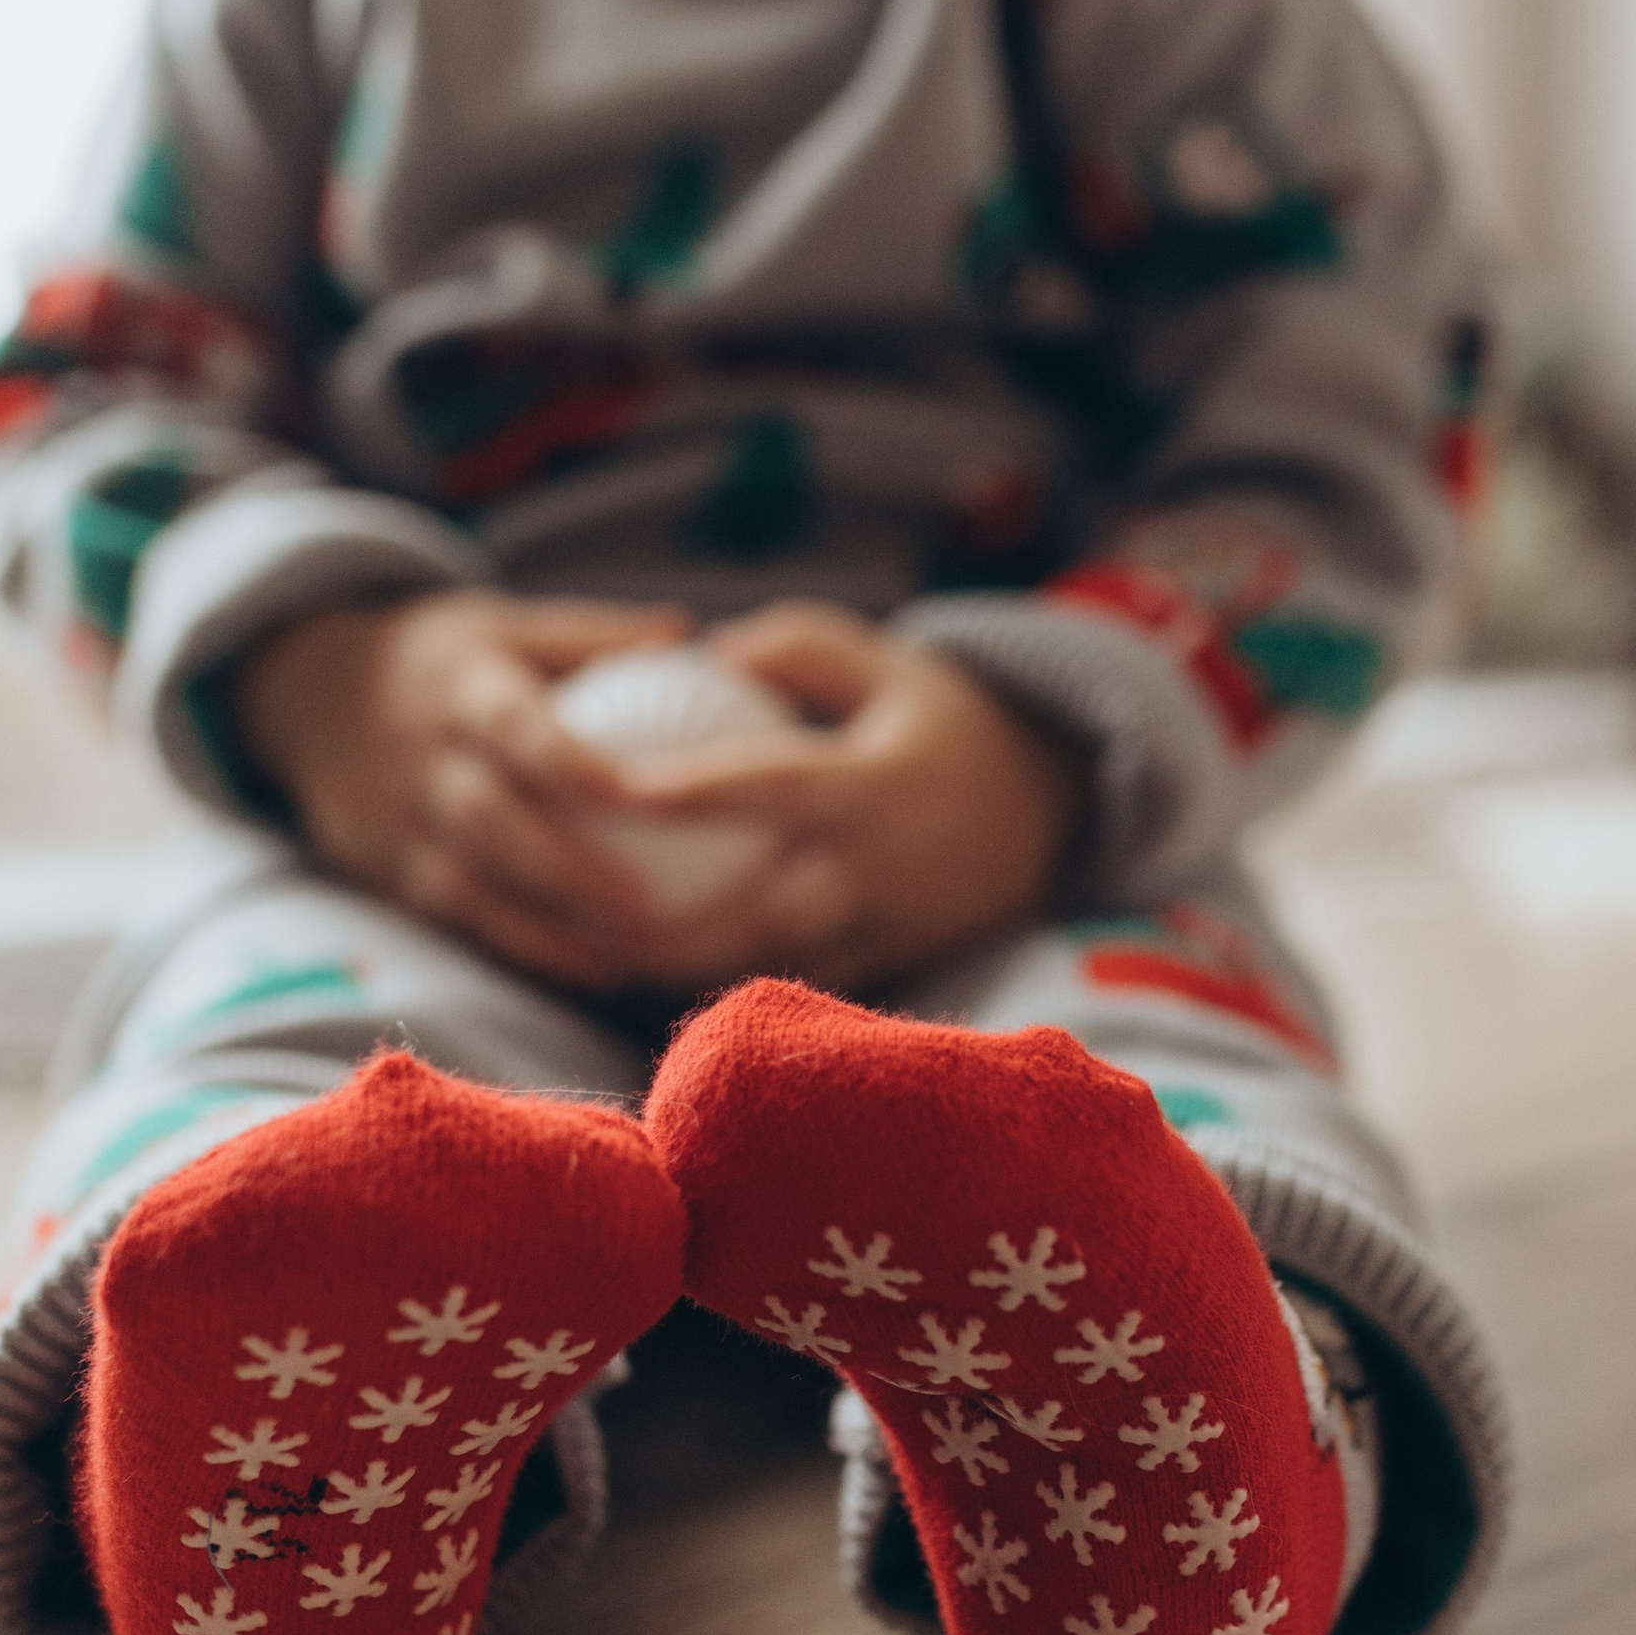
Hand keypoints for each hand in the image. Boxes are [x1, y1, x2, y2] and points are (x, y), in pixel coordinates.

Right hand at [229, 589, 693, 988]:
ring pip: (471, 886)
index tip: (646, 795)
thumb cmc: (444, 658)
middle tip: (646, 905)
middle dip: (566, 869)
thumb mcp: (505, 625)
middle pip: (491, 822)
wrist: (311, 691)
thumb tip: (689, 635)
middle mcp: (425, 760)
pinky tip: (594, 967)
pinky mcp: (391, 870)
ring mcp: (401, 822)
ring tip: (627, 957)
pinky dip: (523, 947)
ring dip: (547, 929)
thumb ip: (592, 637)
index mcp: (462, 690)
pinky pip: (459, 918)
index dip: (577, 766)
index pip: (518, 729)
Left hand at [606, 602, 1089, 992]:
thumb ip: (801, 649)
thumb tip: (707, 651)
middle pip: (762, 915)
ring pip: (773, 966)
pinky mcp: (887, 965)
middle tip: (585, 918)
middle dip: (671, 932)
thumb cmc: (944, 721)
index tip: (627, 790)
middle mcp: (878, 869)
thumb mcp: (889, 662)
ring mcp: (885, 929)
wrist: (1050, 809)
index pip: (778, 785)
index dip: (703, 790)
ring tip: (601, 954)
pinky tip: (655, 974)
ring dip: (687, 970)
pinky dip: (731, 985)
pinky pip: (797, 985)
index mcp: (874, 785)